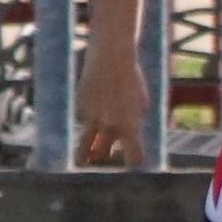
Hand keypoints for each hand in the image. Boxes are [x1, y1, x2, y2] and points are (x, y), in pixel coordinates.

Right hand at [75, 45, 147, 166]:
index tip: (134, 166)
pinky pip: (84, 120)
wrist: (111, 55)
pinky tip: (94, 104)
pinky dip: (88, 119)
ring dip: (84, 155)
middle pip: (104, 153)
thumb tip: (132, 136)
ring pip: (84, 147)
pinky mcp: (80, 107)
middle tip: (104, 157)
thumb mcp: (141, 100)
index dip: (134, 162)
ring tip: (83, 163)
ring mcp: (93, 117)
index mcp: (131, 125)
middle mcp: (110, 125)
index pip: (133, 156)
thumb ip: (137, 120)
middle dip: (105, 155)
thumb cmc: (131, 78)